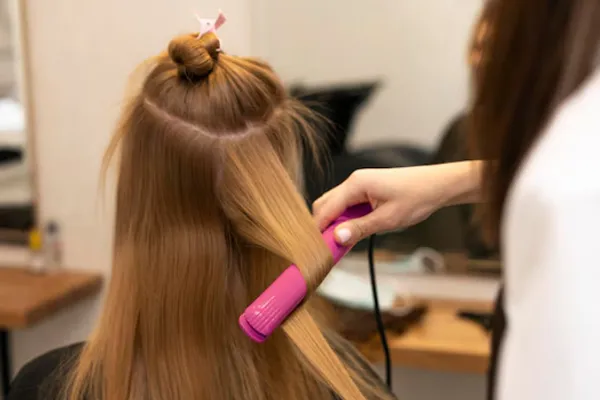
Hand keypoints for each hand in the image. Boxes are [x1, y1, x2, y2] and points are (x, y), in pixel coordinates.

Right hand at [312, 162, 480, 244]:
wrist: (438, 185)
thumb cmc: (416, 198)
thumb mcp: (388, 219)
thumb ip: (360, 228)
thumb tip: (337, 238)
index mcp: (355, 184)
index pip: (326, 209)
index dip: (319, 230)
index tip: (316, 249)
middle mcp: (353, 182)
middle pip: (325, 205)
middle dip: (323, 226)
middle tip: (327, 249)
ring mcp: (359, 185)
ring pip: (335, 206)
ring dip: (334, 224)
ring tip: (338, 246)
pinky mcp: (366, 190)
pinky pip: (347, 206)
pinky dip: (345, 220)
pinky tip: (351, 234)